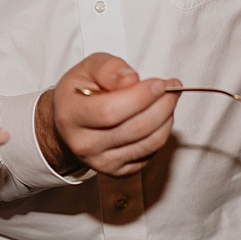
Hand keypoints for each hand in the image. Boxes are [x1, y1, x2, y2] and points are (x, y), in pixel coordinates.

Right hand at [37, 53, 178, 177]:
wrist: (69, 125)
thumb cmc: (80, 92)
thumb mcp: (88, 68)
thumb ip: (109, 68)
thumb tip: (131, 79)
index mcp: (71, 115)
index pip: (111, 111)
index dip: (141, 97)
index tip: (159, 83)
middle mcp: (84, 144)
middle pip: (136, 128)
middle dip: (162, 105)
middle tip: (172, 87)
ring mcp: (101, 162)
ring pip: (149, 143)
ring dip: (167, 118)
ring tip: (168, 99)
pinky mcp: (118, 171)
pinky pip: (150, 153)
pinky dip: (162, 132)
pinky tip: (159, 116)